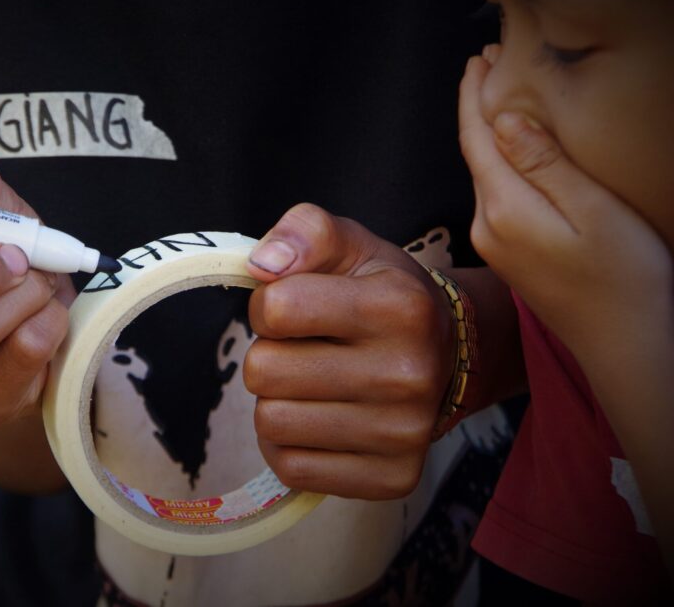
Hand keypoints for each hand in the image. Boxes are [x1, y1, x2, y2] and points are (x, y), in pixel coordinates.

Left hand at [243, 203, 454, 499]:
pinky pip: (292, 468)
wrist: (448, 356)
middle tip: (306, 349)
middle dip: (270, 354)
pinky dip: (290, 444)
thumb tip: (262, 265)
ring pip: (271, 423)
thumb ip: (304, 231)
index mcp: (399, 306)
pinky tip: (319, 420)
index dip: (269, 304)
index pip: (276, 308)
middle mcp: (408, 374)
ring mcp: (403, 434)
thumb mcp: (350, 244)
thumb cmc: (381, 293)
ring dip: (277, 401)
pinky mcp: (391, 478)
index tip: (295, 307)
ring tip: (313, 384)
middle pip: (263, 371)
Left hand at [458, 50, 671, 351]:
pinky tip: (513, 149)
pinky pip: (495, 194)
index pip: (476, 138)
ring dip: (488, 134)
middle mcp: (486, 226)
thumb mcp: (593, 210)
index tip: (479, 57)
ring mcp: (494, 244)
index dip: (474, 95)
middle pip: (474, 153)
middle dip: (478, 107)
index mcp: (503, 209)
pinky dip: (499, 162)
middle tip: (489, 62)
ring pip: (484, 174)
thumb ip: (544, 164)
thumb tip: (501, 118)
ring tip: (499, 94)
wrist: (626, 347)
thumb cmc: (625, 279)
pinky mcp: (509, 255)